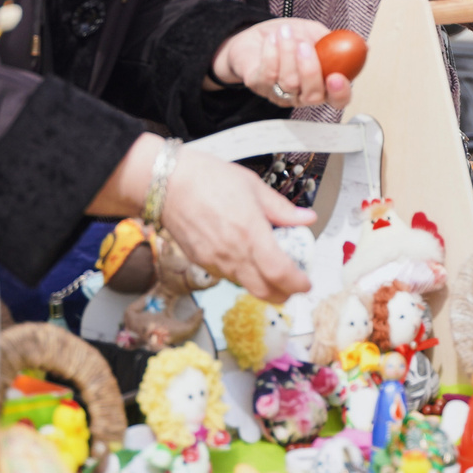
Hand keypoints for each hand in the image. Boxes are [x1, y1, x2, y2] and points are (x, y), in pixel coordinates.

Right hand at [160, 148, 312, 304]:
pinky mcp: (200, 261)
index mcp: (250, 232)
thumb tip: (307, 218)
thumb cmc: (208, 178)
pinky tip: (244, 256)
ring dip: (262, 284)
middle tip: (293, 284)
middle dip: (284, 293)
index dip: (297, 283)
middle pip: (264, 291)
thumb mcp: (253, 186)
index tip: (306, 281)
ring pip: (246, 285)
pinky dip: (242, 273)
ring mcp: (214, 261)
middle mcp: (232, 253)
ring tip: (269, 266)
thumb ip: (281, 209)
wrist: (166, 183)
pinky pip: (227, 276)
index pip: (280, 273)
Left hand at [209, 17, 353, 108]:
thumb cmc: (289, 37)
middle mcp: (302, 94)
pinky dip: (271, 53)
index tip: (338, 77)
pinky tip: (272, 39)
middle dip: (310, 70)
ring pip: (289, 82)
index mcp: (322, 84)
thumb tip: (363, 46)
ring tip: (286, 31)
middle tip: (305, 46)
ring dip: (288, 52)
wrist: (257, 34)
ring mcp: (280, 93)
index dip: (340, 93)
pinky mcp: (259, 86)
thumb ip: (335, 42)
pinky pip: (268, 74)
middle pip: (312, 96)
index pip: (337, 100)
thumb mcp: (315, 34)